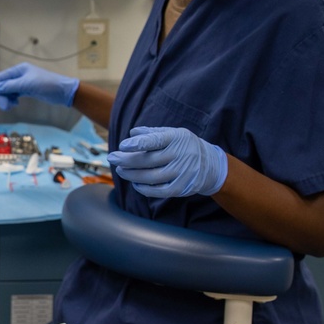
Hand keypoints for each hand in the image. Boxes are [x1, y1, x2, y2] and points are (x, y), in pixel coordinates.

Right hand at [0, 63, 78, 109]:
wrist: (62, 91)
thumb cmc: (48, 84)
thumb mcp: (28, 84)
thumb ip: (11, 85)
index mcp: (19, 70)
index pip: (0, 77)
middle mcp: (19, 75)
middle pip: (3, 86)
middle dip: (2, 96)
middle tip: (6, 106)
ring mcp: (23, 83)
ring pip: (8, 92)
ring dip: (7, 99)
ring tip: (12, 106)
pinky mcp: (26, 90)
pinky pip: (13, 95)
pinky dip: (12, 100)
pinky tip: (15, 104)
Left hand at [108, 126, 227, 197]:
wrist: (210, 165)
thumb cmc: (184, 146)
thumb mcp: (173, 134)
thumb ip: (152, 133)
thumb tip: (132, 132)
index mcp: (177, 138)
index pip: (155, 140)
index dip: (137, 143)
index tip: (123, 145)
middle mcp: (180, 155)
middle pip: (148, 160)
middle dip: (127, 160)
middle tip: (112, 158)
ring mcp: (181, 173)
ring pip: (151, 177)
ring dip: (132, 174)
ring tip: (120, 170)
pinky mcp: (181, 188)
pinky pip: (158, 191)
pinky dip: (143, 188)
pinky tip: (134, 183)